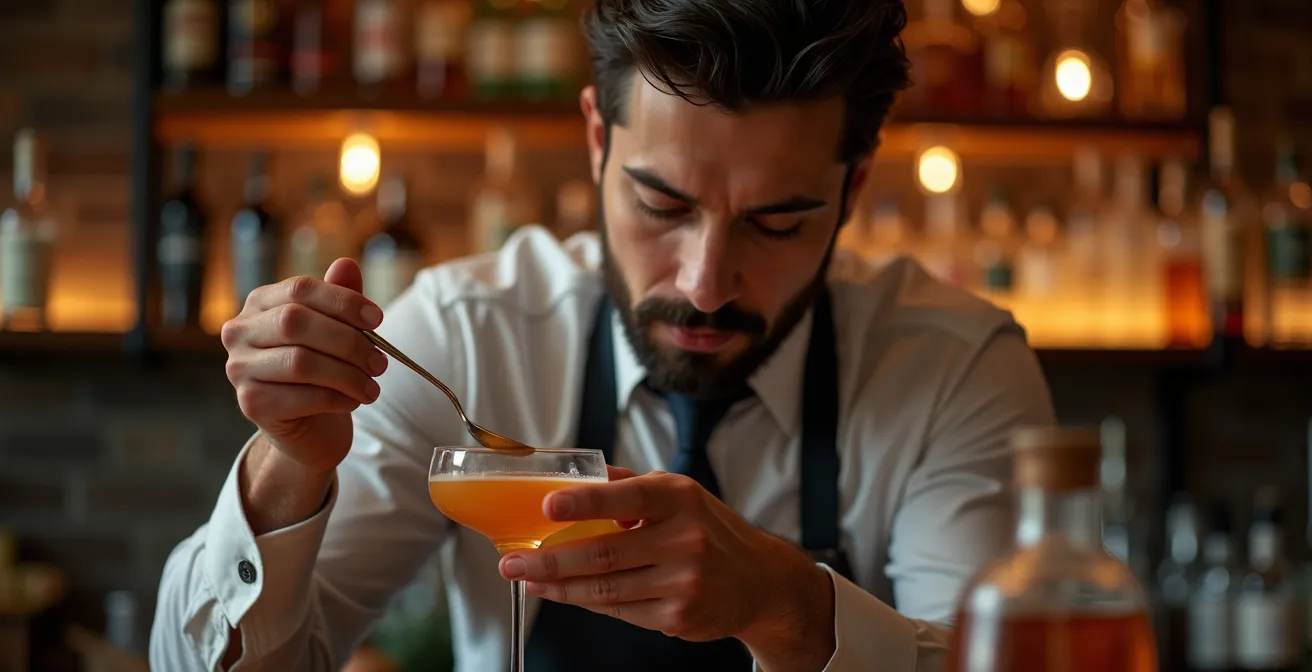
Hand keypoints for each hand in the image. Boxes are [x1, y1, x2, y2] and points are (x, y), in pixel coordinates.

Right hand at [221, 258, 387, 476]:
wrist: (309, 425)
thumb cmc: (323, 370)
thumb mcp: (336, 331)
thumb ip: (340, 299)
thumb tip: (347, 264)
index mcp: (261, 303)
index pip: (300, 288)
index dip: (342, 301)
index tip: (377, 319)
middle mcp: (241, 331)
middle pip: (296, 322)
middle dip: (348, 342)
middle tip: (380, 362)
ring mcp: (239, 368)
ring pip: (301, 362)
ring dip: (348, 375)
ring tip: (372, 385)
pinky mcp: (250, 404)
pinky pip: (302, 396)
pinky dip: (337, 398)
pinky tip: (353, 400)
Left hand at [497, 472, 833, 655]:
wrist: (760, 582)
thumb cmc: (710, 531)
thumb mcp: (681, 495)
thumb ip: (632, 486)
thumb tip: (579, 477)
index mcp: (680, 498)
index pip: (628, 497)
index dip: (585, 502)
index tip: (548, 504)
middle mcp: (684, 539)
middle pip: (603, 554)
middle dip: (550, 561)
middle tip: (512, 563)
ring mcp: (683, 582)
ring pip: (604, 589)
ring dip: (559, 586)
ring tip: (528, 579)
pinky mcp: (678, 616)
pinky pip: (619, 610)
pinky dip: (585, 602)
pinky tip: (563, 593)